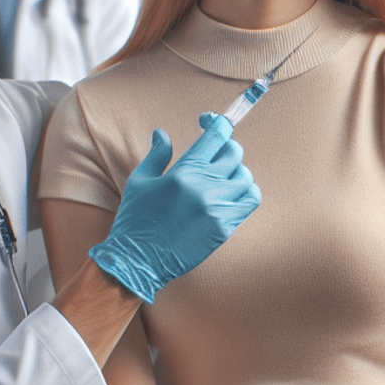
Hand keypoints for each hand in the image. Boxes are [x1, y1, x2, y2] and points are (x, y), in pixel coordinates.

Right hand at [89, 112, 260, 302]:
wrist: (138, 262)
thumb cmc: (134, 220)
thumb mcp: (139, 182)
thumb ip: (157, 155)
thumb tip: (163, 134)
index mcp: (184, 171)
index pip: (216, 136)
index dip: (218, 123)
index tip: (212, 122)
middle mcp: (205, 187)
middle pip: (234, 153)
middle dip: (226, 148)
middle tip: (216, 153)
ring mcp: (218, 208)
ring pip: (246, 177)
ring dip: (237, 173)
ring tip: (222, 177)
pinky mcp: (225, 228)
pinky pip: (249, 202)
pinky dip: (246, 193)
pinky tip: (232, 194)